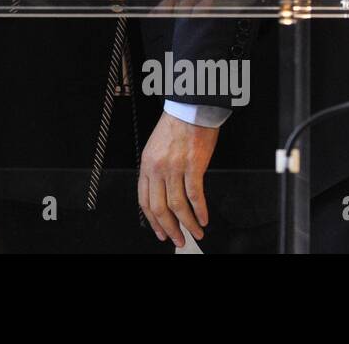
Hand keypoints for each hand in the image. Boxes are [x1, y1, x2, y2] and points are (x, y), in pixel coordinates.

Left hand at [139, 110, 219, 247]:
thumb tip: (163, 196)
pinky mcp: (193, 166)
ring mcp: (174, 168)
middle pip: (160, 208)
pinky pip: (195, 195)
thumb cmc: (175, 127)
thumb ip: (156, 172)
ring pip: (177, 206)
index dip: (153, 221)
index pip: (144, 201)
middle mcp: (157, 168)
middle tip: (178, 240)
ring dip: (188, 224)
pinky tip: (204, 218)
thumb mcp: (156, 149)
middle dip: (169, 228)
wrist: (189, 110)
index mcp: (146, 165)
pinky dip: (200, 211)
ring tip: (196, 233)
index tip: (160, 232)